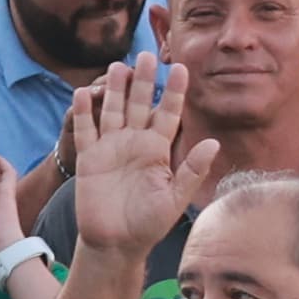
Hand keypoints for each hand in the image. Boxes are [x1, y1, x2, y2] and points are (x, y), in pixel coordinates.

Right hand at [68, 54, 218, 257]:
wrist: (115, 243)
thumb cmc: (148, 224)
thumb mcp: (176, 199)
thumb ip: (192, 170)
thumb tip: (214, 142)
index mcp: (157, 150)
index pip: (168, 114)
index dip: (174, 91)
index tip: (181, 67)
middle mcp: (135, 143)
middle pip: (140, 104)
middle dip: (144, 80)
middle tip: (147, 54)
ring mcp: (110, 148)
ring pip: (113, 110)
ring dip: (116, 89)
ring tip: (119, 65)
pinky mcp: (89, 158)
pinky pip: (86, 129)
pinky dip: (83, 112)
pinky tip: (84, 92)